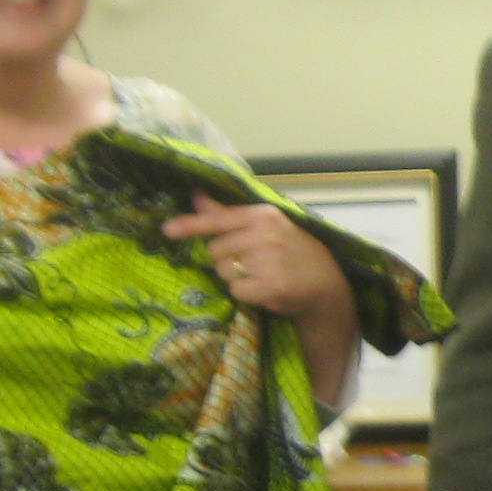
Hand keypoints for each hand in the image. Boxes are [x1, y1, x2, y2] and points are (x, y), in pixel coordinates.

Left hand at [168, 200, 334, 318]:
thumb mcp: (264, 226)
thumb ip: (226, 215)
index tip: (166, 230)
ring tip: (260, 274)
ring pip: (223, 272)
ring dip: (235, 277)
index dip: (190, 226)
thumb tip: (195, 196)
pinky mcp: (270, 286)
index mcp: (262, 216)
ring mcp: (268, 260)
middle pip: (215, 251)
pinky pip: (236, 291)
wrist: (325, 284)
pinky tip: (264, 289)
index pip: (218, 220)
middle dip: (226, 260)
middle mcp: (264, 234)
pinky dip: (245, 294)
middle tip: (252, 262)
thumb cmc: (290, 252)